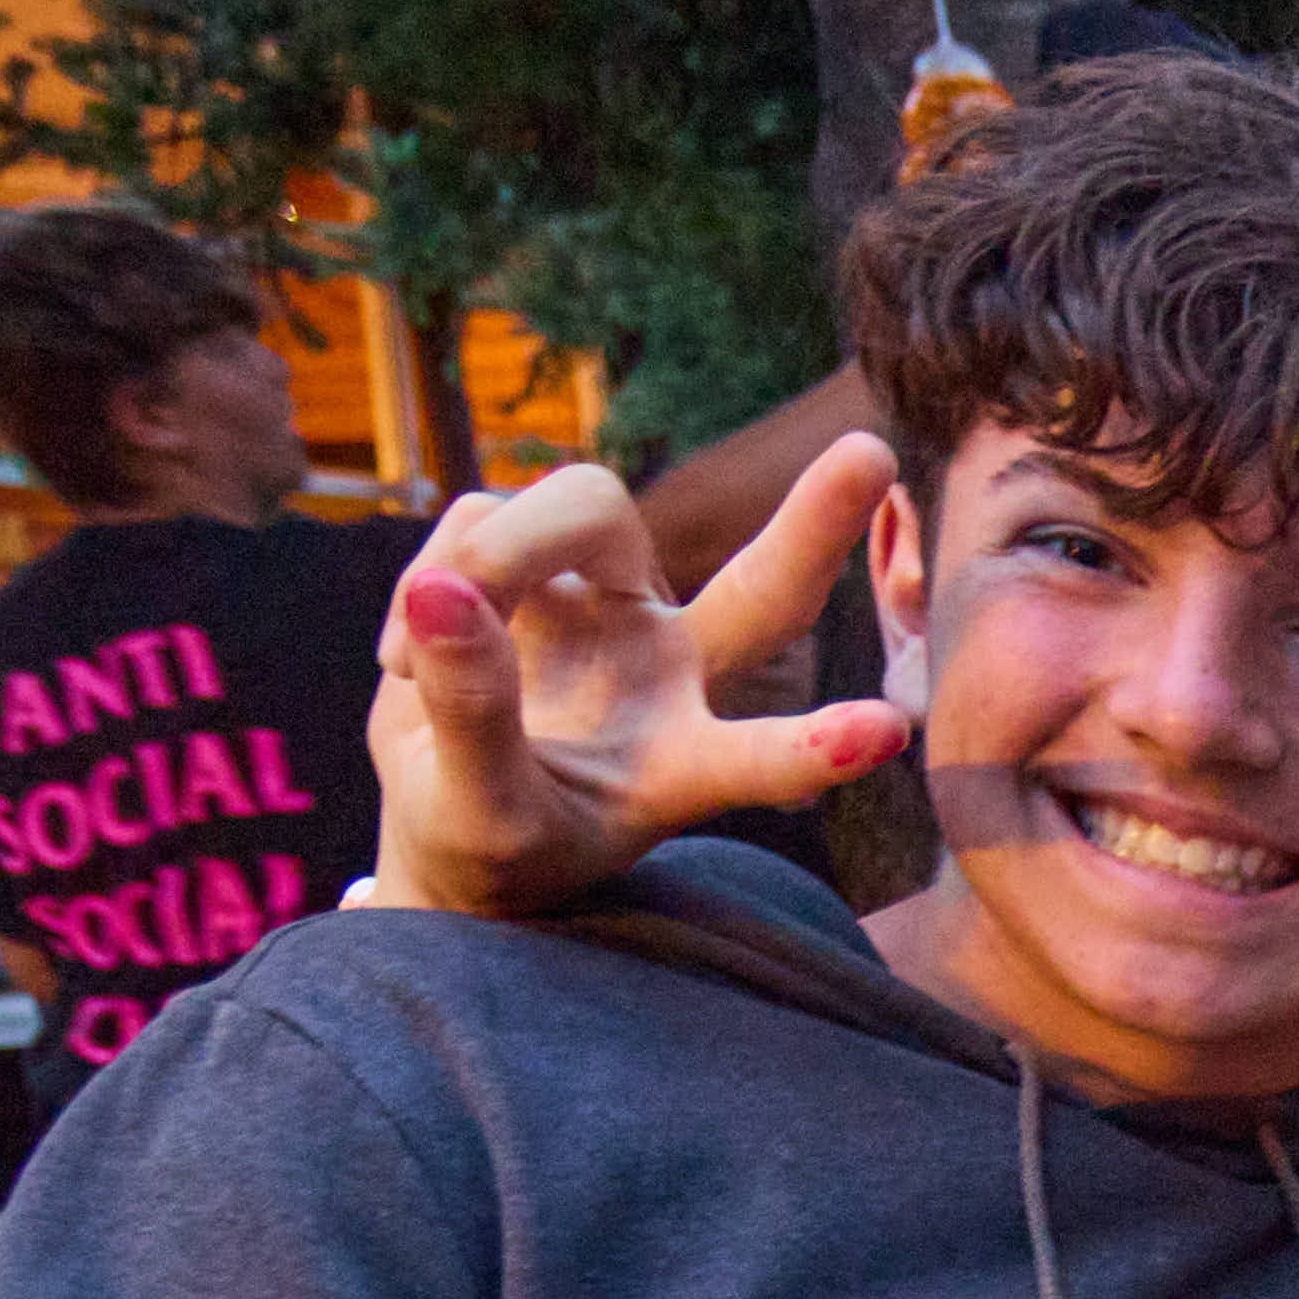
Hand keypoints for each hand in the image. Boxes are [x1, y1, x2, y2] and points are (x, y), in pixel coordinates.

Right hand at [362, 439, 906, 919]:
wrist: (437, 810)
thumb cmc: (484, 841)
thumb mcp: (475, 815)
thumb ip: (473, 719)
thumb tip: (443, 593)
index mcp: (683, 766)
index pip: (762, 759)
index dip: (817, 746)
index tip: (886, 730)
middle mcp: (673, 669)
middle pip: (761, 589)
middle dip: (815, 525)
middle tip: (872, 456)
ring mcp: (613, 602)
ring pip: (584, 506)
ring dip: (492, 559)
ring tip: (416, 665)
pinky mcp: (539, 556)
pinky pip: (479, 517)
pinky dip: (427, 579)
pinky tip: (412, 656)